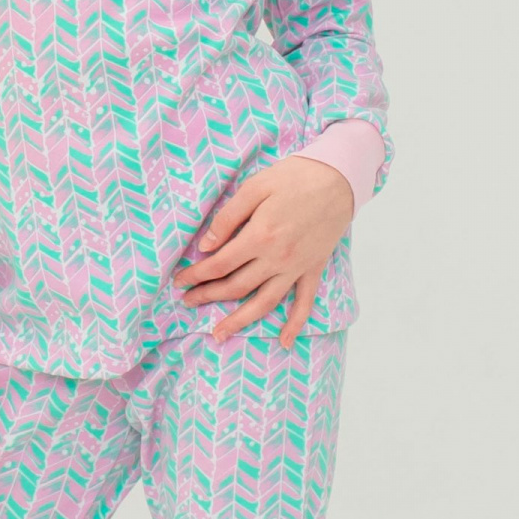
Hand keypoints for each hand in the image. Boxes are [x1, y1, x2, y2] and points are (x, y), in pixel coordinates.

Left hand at [174, 157, 353, 347]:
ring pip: (264, 302)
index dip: (196, 275)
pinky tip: (284, 341)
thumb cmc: (294, 177)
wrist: (338, 178)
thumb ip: (228, 218)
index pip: (220, 264)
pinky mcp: (313, 268)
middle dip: (208, 296)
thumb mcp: (255, 187)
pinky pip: (304, 302)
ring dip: (239, 320)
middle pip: (236, 287)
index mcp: (260, 236)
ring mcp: (297, 267)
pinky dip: (295, 324)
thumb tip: (206, 246)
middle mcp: (277, 258)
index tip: (180, 281)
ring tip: (218, 334)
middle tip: (187, 302)